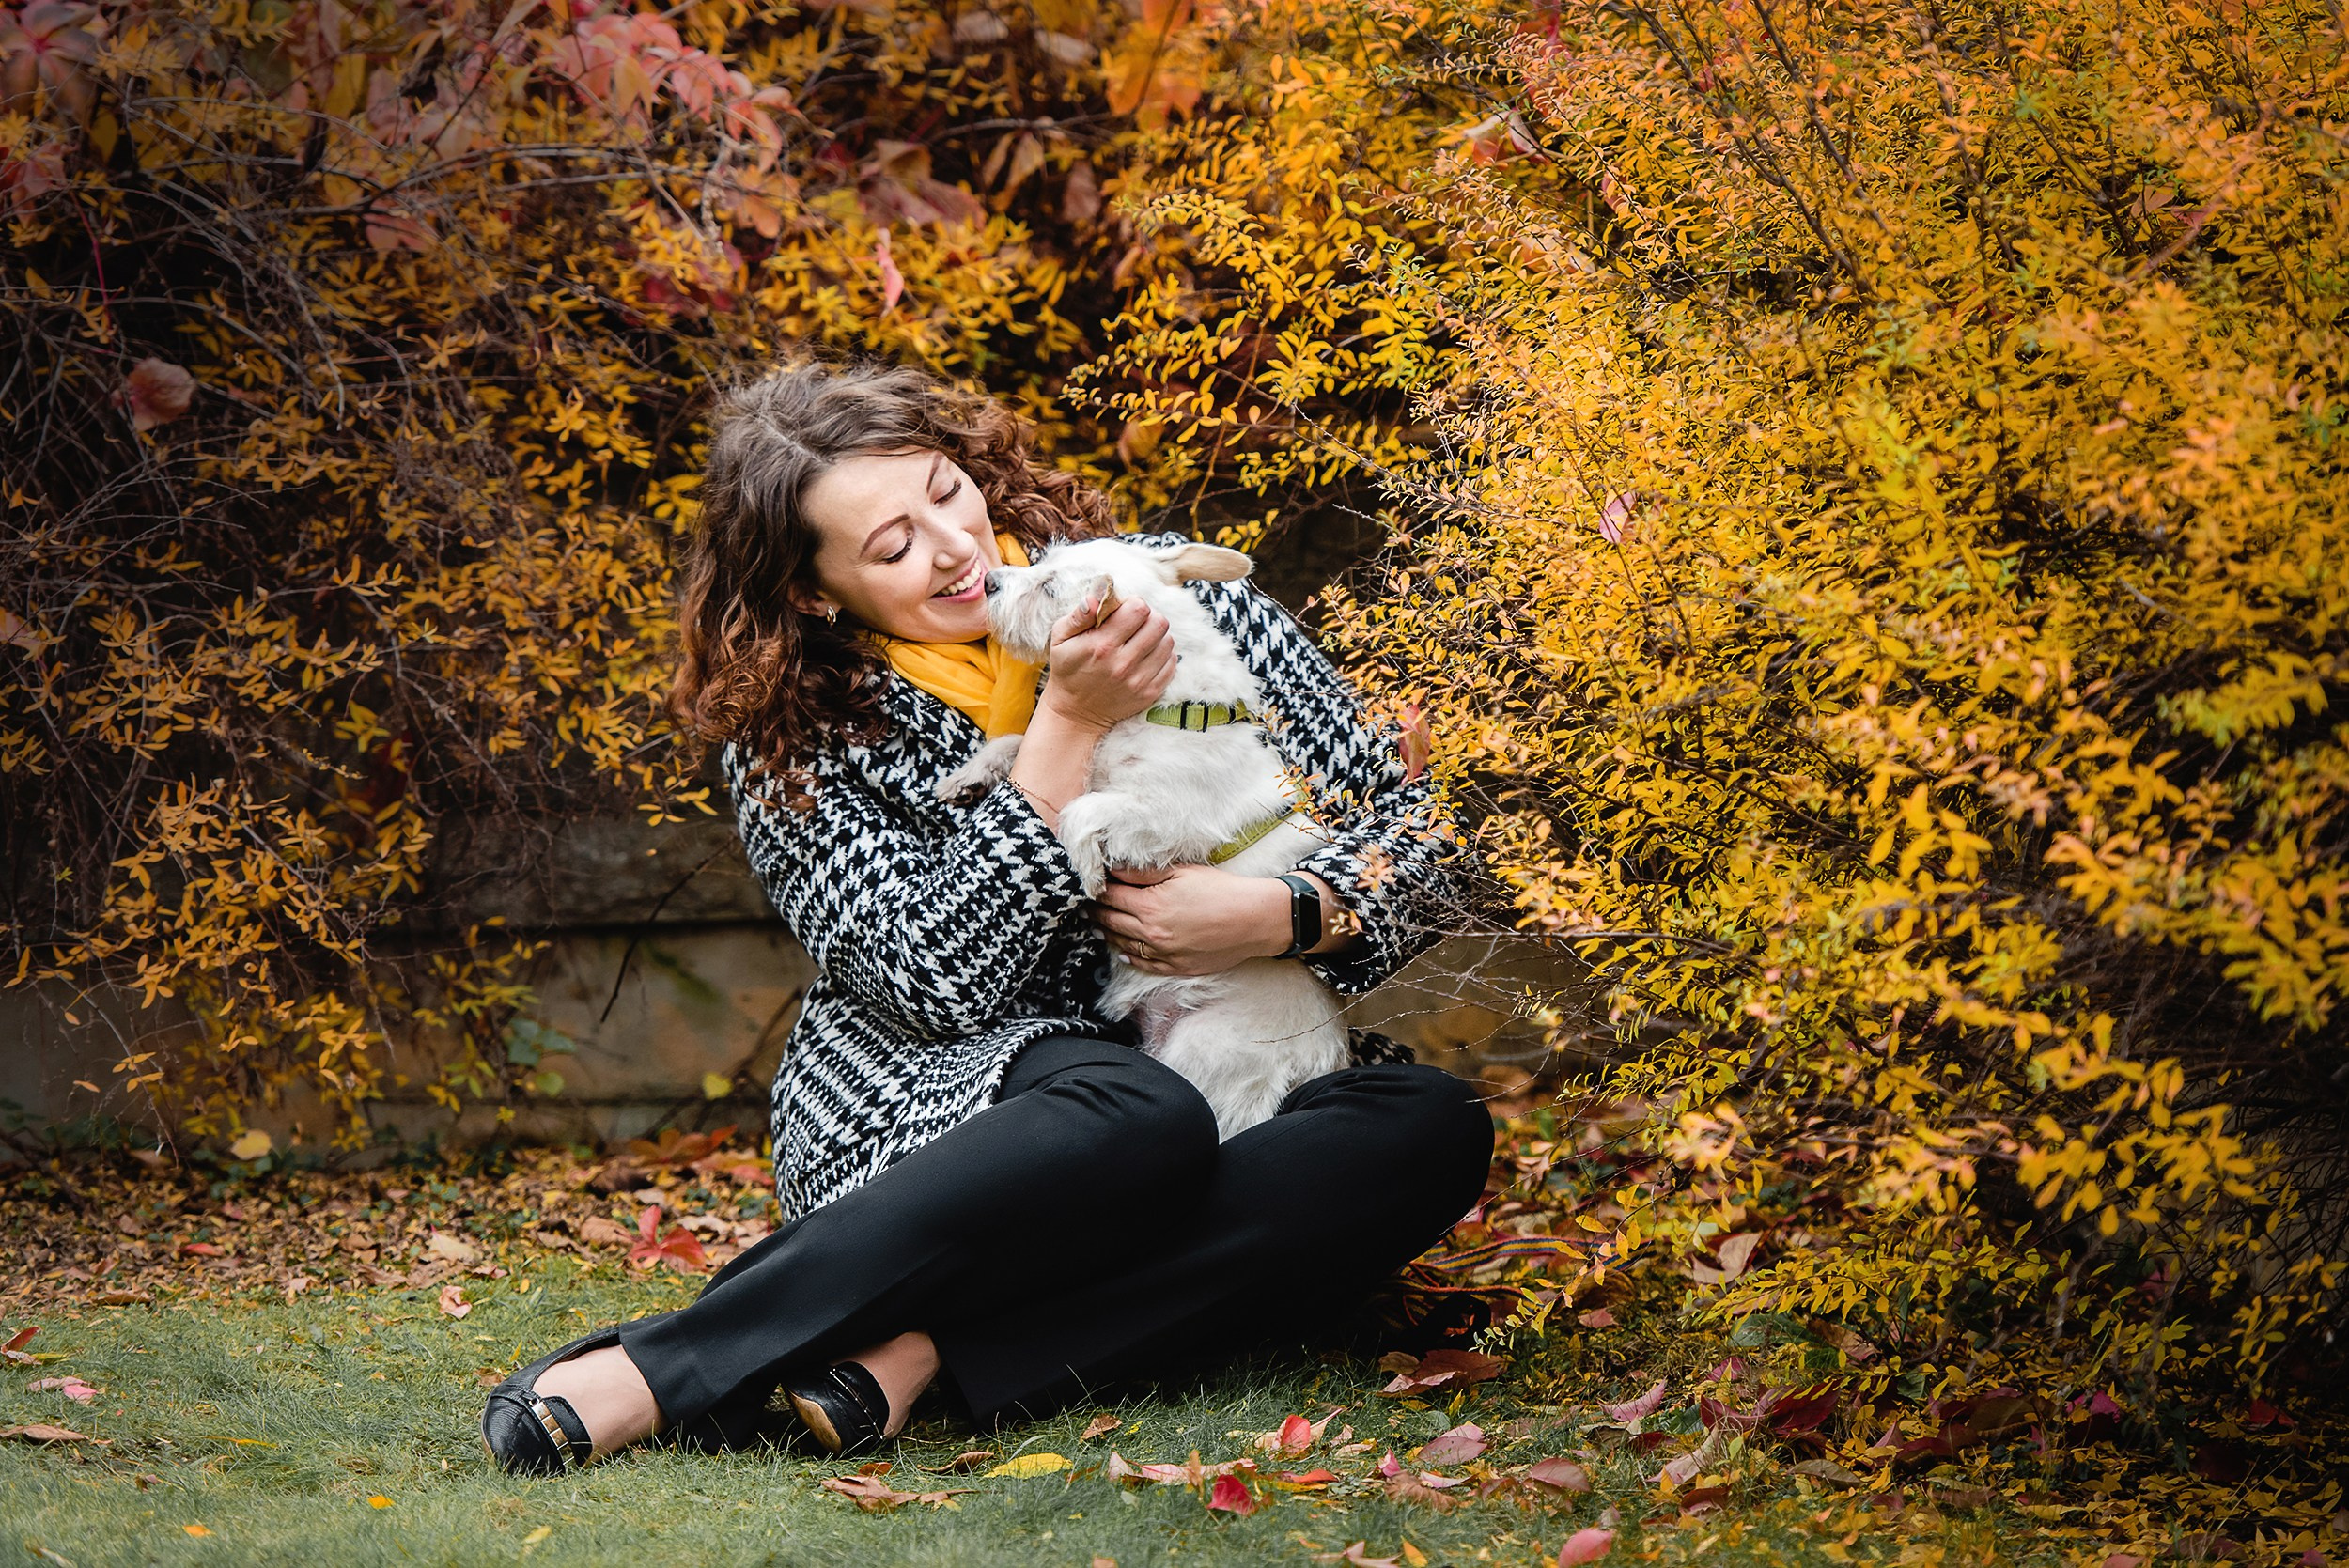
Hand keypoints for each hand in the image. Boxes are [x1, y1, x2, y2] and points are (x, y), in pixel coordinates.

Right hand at [1035, 593, 1175, 732]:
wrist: (1076, 713)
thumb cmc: (1068, 670)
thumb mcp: (1060, 639)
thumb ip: (1078, 616)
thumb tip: (1096, 597)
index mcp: (1102, 646)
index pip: (1138, 609)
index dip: (1133, 604)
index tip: (1124, 611)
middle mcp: (1123, 663)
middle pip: (1159, 623)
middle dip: (1148, 617)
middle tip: (1135, 624)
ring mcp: (1139, 680)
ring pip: (1168, 642)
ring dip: (1156, 636)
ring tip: (1140, 640)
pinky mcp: (1150, 693)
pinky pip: (1171, 663)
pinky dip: (1162, 655)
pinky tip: (1146, 656)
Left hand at [1091, 863, 1292, 976]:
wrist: (1254, 920)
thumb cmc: (1221, 890)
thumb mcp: (1182, 872)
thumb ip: (1144, 873)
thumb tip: (1115, 870)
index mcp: (1150, 905)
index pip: (1112, 897)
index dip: (1098, 890)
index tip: (1088, 887)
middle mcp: (1152, 933)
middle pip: (1112, 922)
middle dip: (1096, 913)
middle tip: (1083, 908)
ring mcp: (1163, 953)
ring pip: (1124, 945)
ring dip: (1107, 936)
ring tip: (1096, 929)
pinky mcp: (1177, 967)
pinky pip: (1145, 965)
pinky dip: (1130, 959)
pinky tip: (1123, 954)